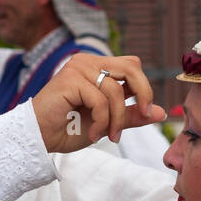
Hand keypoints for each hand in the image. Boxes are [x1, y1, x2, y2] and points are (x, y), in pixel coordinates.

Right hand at [32, 54, 165, 152]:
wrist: (38, 138)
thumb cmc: (67, 129)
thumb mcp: (107, 123)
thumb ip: (131, 115)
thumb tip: (161, 113)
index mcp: (97, 68)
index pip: (132, 66)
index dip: (143, 87)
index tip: (145, 112)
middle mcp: (88, 62)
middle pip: (132, 67)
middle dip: (143, 93)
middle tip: (142, 115)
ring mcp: (78, 68)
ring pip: (116, 89)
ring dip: (117, 118)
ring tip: (108, 136)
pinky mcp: (70, 79)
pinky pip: (100, 100)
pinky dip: (102, 121)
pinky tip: (92, 134)